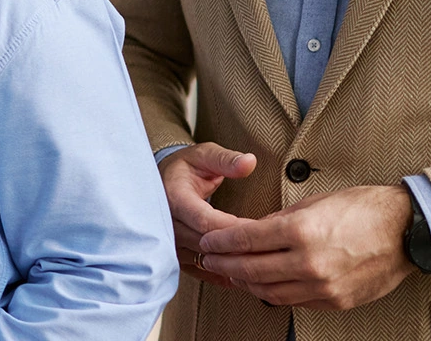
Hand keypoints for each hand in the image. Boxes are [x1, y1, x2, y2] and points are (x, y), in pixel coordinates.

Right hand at [159, 142, 258, 288]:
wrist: (161, 182)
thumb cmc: (185, 168)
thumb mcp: (204, 155)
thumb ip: (226, 160)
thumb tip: (249, 162)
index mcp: (175, 199)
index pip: (207, 222)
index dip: (235, 229)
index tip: (261, 230)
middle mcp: (168, 224)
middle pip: (207, 245)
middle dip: (238, 249)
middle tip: (269, 250)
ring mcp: (170, 241)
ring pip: (204, 260)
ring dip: (231, 265)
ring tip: (260, 265)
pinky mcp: (175, 253)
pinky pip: (199, 270)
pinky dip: (221, 274)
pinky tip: (242, 276)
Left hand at [197, 184, 417, 309]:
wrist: (408, 231)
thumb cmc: (364, 209)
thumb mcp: (315, 202)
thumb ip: (280, 219)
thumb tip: (253, 230)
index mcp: (301, 231)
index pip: (246, 239)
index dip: (220, 241)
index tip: (207, 240)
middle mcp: (309, 262)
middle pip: (250, 268)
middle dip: (224, 263)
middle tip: (209, 258)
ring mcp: (323, 286)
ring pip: (268, 291)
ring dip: (245, 282)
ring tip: (232, 272)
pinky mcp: (335, 300)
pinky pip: (294, 301)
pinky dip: (273, 293)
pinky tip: (263, 284)